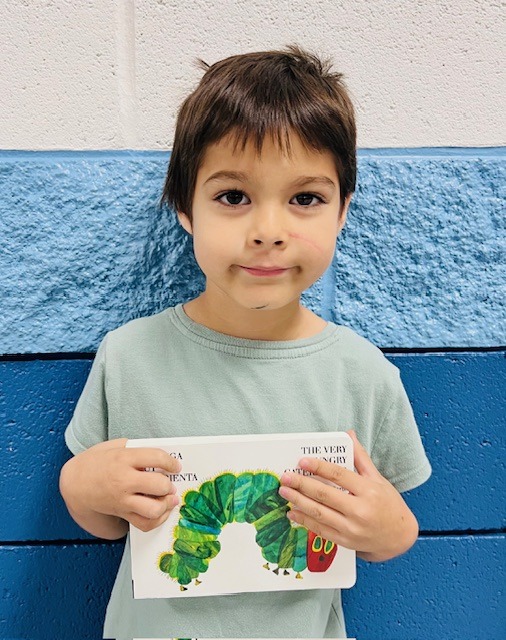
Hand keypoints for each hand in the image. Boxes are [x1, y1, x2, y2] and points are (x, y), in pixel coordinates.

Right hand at [60, 438, 181, 534]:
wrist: (75, 483)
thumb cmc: (97, 461)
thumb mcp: (114, 446)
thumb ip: (136, 448)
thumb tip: (160, 457)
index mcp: (123, 458)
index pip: (156, 457)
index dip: (171, 462)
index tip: (176, 466)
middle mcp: (124, 480)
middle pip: (158, 485)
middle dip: (169, 484)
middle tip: (170, 483)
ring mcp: (122, 499)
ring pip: (153, 509)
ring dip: (166, 504)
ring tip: (168, 499)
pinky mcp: (122, 513)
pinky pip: (145, 524)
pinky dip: (157, 520)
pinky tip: (161, 511)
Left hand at [278, 431, 418, 561]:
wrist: (399, 537)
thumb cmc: (388, 504)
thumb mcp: (378, 478)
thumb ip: (360, 457)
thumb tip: (348, 434)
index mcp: (368, 490)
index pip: (339, 475)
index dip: (319, 467)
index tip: (302, 461)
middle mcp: (360, 510)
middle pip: (325, 495)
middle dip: (301, 485)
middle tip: (286, 477)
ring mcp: (352, 528)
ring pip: (319, 513)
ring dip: (298, 502)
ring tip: (284, 493)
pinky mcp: (346, 542)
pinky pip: (321, 530)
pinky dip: (305, 521)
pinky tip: (293, 512)